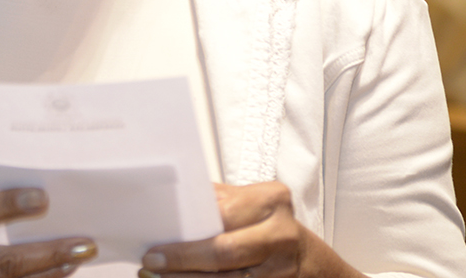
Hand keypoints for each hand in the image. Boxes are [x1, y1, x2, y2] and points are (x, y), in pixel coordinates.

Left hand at [139, 182, 360, 277]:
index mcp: (271, 199)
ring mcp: (282, 267)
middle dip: (184, 262)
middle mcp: (281, 232)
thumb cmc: (269, 226)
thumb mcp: (249, 204)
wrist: (313, 262)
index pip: (220, 216)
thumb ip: (216, 202)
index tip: (155, 247)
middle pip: (225, 252)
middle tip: (152, 265)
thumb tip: (166, 206)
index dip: (186, 236)